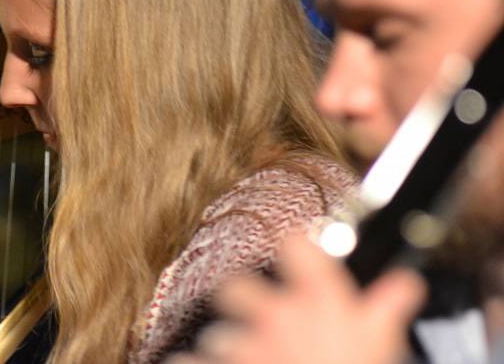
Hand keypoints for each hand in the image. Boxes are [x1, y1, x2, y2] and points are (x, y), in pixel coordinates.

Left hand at [169, 235, 425, 363]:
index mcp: (317, 299)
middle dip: (238, 300)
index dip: (291, 245)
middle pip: (235, 287)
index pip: (294, 244)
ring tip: (242, 360)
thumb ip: (388, 306)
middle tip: (249, 314)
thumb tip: (406, 281)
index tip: (292, 249)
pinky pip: (189, 361)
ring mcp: (247, 345)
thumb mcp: (382, 341)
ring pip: (217, 334)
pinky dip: (194, 363)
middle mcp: (276, 315)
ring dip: (228, 347)